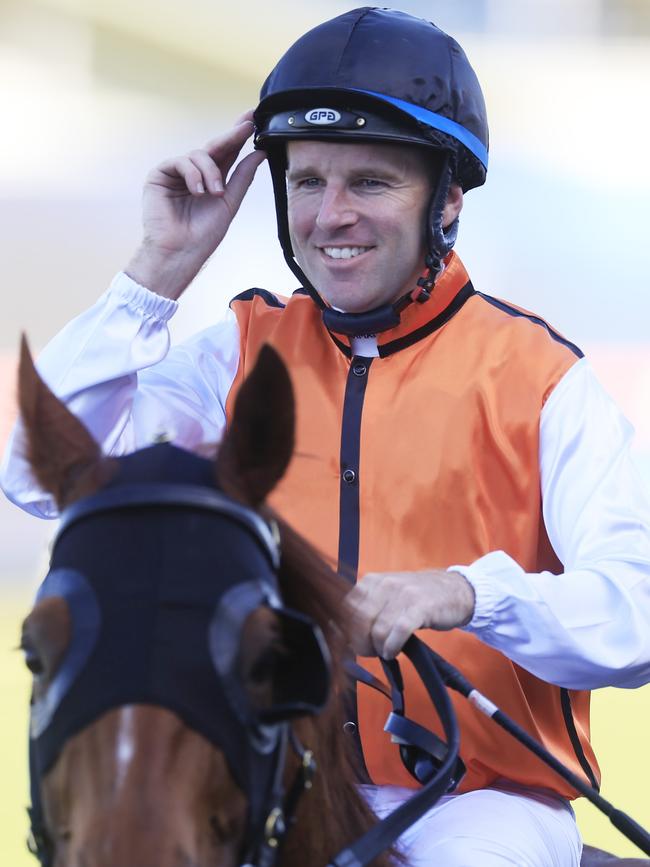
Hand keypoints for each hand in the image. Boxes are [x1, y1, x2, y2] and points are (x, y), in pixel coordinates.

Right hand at [125, 111, 266, 299]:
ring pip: (199, 155)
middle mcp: (195, 174)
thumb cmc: (203, 235)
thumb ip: (243, 176)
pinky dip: (193, 174)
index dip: (238, 136)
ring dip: (211, 172)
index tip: (252, 120)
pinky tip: (197, 191)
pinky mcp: (159, 175)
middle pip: (214, 147)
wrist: (181, 252)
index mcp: (212, 180)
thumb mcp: (230, 202)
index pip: (227, 154)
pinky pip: (181, 161)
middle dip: (231, 136)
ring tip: (215, 193)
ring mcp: (177, 173)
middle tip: (247, 126)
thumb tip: (260, 153)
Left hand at [345, 569, 474, 658]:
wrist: (455, 590)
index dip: (346, 632)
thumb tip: (337, 631)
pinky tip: (394, 651)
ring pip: (378, 630)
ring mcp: (402, 594)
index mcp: (371, 581)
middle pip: (359, 622)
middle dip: (361, 643)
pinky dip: (392, 647)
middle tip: (371, 652)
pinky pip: (398, 631)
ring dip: (379, 648)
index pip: (346, 609)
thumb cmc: (416, 599)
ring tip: (386, 651)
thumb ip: (365, 609)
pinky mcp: (419, 606)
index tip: (354, 644)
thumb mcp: (387, 596)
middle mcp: (384, 584)